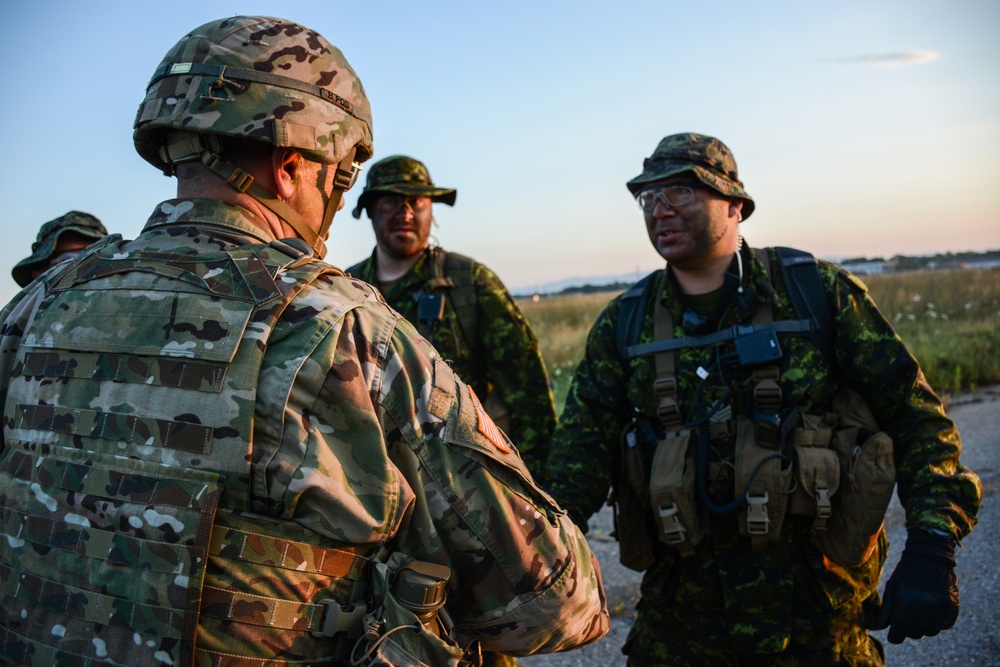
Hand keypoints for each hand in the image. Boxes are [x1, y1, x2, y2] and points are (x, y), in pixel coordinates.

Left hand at [867, 529, 958, 643]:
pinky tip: (932, 615)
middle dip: (908, 630)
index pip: (900, 631)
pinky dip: (938, 624)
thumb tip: (880, 626)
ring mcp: (941, 607)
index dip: (896, 636)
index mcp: (907, 602)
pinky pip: (946, 625)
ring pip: (931, 631)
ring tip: (918, 617)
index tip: (894, 637)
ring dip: (924, 628)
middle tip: (905, 622)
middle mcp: (925, 607)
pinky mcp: (952, 605)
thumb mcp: (892, 587)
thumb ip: (887, 609)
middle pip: (916, 633)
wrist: (929, 554)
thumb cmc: (906, 570)